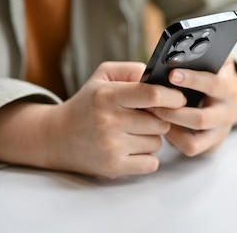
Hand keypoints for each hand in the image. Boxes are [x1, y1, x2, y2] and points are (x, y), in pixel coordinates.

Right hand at [0, 62, 185, 178]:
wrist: (57, 136)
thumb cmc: (87, 103)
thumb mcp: (103, 76)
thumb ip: (131, 70)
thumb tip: (160, 75)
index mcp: (108, 96)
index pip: (152, 95)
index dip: (172, 96)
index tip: (179, 98)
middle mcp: (109, 121)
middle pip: (160, 121)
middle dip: (160, 118)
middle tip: (146, 116)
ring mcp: (111, 147)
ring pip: (157, 142)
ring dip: (152, 137)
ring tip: (133, 131)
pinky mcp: (113, 167)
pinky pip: (151, 163)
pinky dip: (147, 157)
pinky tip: (132, 148)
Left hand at [148, 57, 236, 155]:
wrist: (233, 100)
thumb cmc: (218, 75)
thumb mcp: (219, 61)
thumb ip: (209, 52)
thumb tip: (189, 45)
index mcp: (228, 90)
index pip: (213, 85)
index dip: (192, 79)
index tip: (172, 73)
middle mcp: (226, 114)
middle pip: (201, 119)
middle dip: (174, 112)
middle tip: (152, 104)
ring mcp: (219, 133)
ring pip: (194, 142)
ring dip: (171, 129)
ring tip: (154, 116)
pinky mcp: (211, 146)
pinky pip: (190, 148)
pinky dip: (174, 140)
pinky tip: (162, 126)